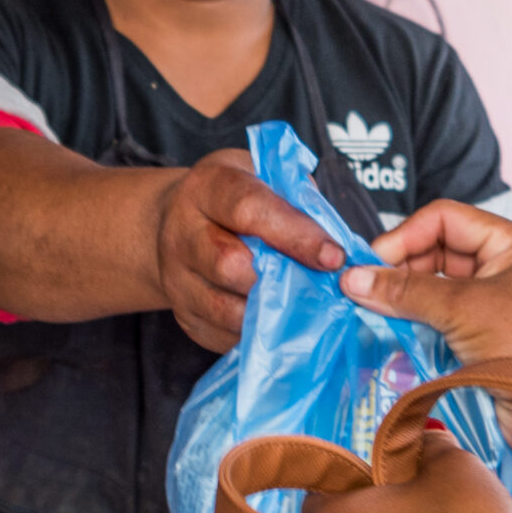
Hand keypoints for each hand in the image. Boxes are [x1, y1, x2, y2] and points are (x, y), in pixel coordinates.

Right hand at [153, 148, 343, 350]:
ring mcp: (176, 280)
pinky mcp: (185, 317)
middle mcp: (182, 234)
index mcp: (207, 189)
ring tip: (306, 306)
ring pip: (227, 309)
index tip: (334, 257)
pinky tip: (280, 321)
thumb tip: (335, 239)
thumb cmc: (234, 199)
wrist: (175, 223)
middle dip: (283, 279)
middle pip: (230, 265)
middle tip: (322, 285)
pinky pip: (226, 335)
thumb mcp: (261, 177)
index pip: (250, 210)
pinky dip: (260, 333)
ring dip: (274, 313)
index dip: (296, 235)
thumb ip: (296, 199)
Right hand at [340, 203, 511, 458]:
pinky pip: (439, 318)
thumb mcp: (464, 309)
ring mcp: (493, 302)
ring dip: (404, 299)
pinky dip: (414, 323)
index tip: (369, 264)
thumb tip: (355, 278)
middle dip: (400, 269)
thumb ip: (407, 291)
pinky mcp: (482, 336)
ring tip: (371, 312)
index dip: (404, 237)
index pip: (445, 219)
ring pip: (435, 287)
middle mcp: (504, 266)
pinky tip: (389, 332)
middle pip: (437, 251)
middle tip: (362, 291)